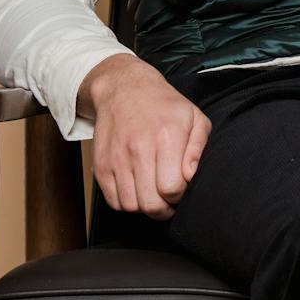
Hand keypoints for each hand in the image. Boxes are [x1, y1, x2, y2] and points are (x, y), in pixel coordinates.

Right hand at [80, 54, 210, 219]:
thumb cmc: (164, 106)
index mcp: (167, 136)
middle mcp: (139, 149)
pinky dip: (127, 203)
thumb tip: (191, 175)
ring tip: (154, 194)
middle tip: (170, 200)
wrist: (124, 91)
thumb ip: (198, 147)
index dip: (180, 195)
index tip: (182, 187)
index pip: (172, 188)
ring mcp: (117, 159)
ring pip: (131, 206)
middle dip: (165, 208)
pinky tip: (138, 190)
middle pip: (151, 203)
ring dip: (145, 207)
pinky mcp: (101, 166)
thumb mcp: (194, 117)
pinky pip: (113, 201)